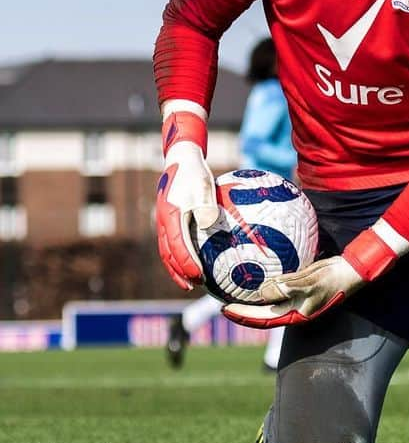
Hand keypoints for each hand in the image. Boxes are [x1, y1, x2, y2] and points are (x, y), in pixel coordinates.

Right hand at [156, 108, 218, 289]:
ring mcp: (164, 221)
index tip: (198, 276)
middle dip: (179, 272)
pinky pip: (173, 241)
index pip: (177, 246)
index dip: (186, 264)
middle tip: (193, 285)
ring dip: (177, 267)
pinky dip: (180, 254)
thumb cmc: (195, 172)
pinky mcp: (170, 218)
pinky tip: (196, 259)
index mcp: (170, 216)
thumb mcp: (203, 185)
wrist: (181, 157)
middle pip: (168, 254)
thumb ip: (206, 205)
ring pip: (167, 250)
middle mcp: (163, 222)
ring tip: (191, 281)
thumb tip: (210, 223)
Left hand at [222, 256, 362, 327]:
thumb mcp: (310, 283)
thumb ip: (287, 288)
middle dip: (243, 310)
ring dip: (252, 300)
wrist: (350, 270)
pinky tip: (257, 279)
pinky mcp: (298, 288)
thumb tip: (262, 292)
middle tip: (223, 303)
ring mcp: (295, 299)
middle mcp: (292, 309)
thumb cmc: (333, 279)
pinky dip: (265, 287)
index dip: (243, 315)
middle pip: (262, 314)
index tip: (225, 309)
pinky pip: (277, 289)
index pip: (263, 318)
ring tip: (235, 292)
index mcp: (294, 313)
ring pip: (268, 302)